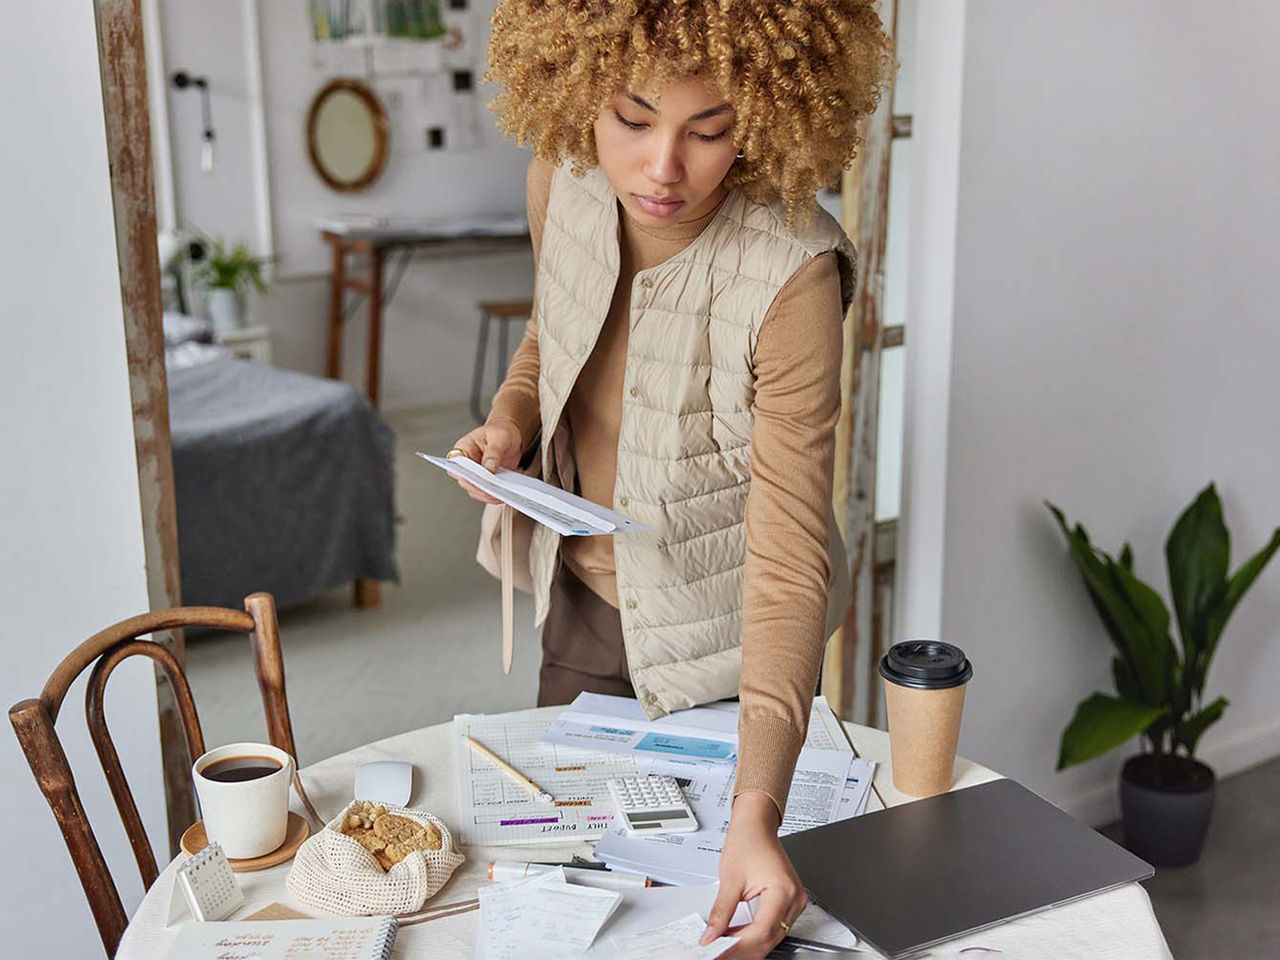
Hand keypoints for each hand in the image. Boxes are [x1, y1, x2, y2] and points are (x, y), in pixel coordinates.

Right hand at [447, 418, 522, 503]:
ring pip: (474, 490)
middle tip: (492, 490)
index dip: (464, 474)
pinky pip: (485, 493)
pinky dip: (493, 496)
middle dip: (478, 487)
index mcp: (463, 448)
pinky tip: (502, 495)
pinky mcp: (485, 481)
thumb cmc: (500, 431)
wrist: (510, 435)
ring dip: (486, 495)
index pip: (456, 465)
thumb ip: (493, 453)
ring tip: (499, 495)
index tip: (477, 480)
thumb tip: (489, 468)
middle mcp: (466, 463)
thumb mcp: (499, 438)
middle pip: (465, 481)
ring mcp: (475, 474)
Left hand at [701, 790, 807, 958]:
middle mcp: (795, 899)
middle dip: (743, 949)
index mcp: (784, 891)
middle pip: (768, 938)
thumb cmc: (748, 841)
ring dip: (748, 943)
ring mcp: (795, 902)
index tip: (719, 951)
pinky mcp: (789, 902)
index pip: (761, 932)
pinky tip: (738, 936)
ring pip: (772, 936)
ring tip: (725, 946)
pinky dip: (755, 933)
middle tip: (720, 953)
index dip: (738, 946)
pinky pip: (773, 926)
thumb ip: (720, 912)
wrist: (756, 825)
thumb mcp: (730, 879)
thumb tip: (711, 935)